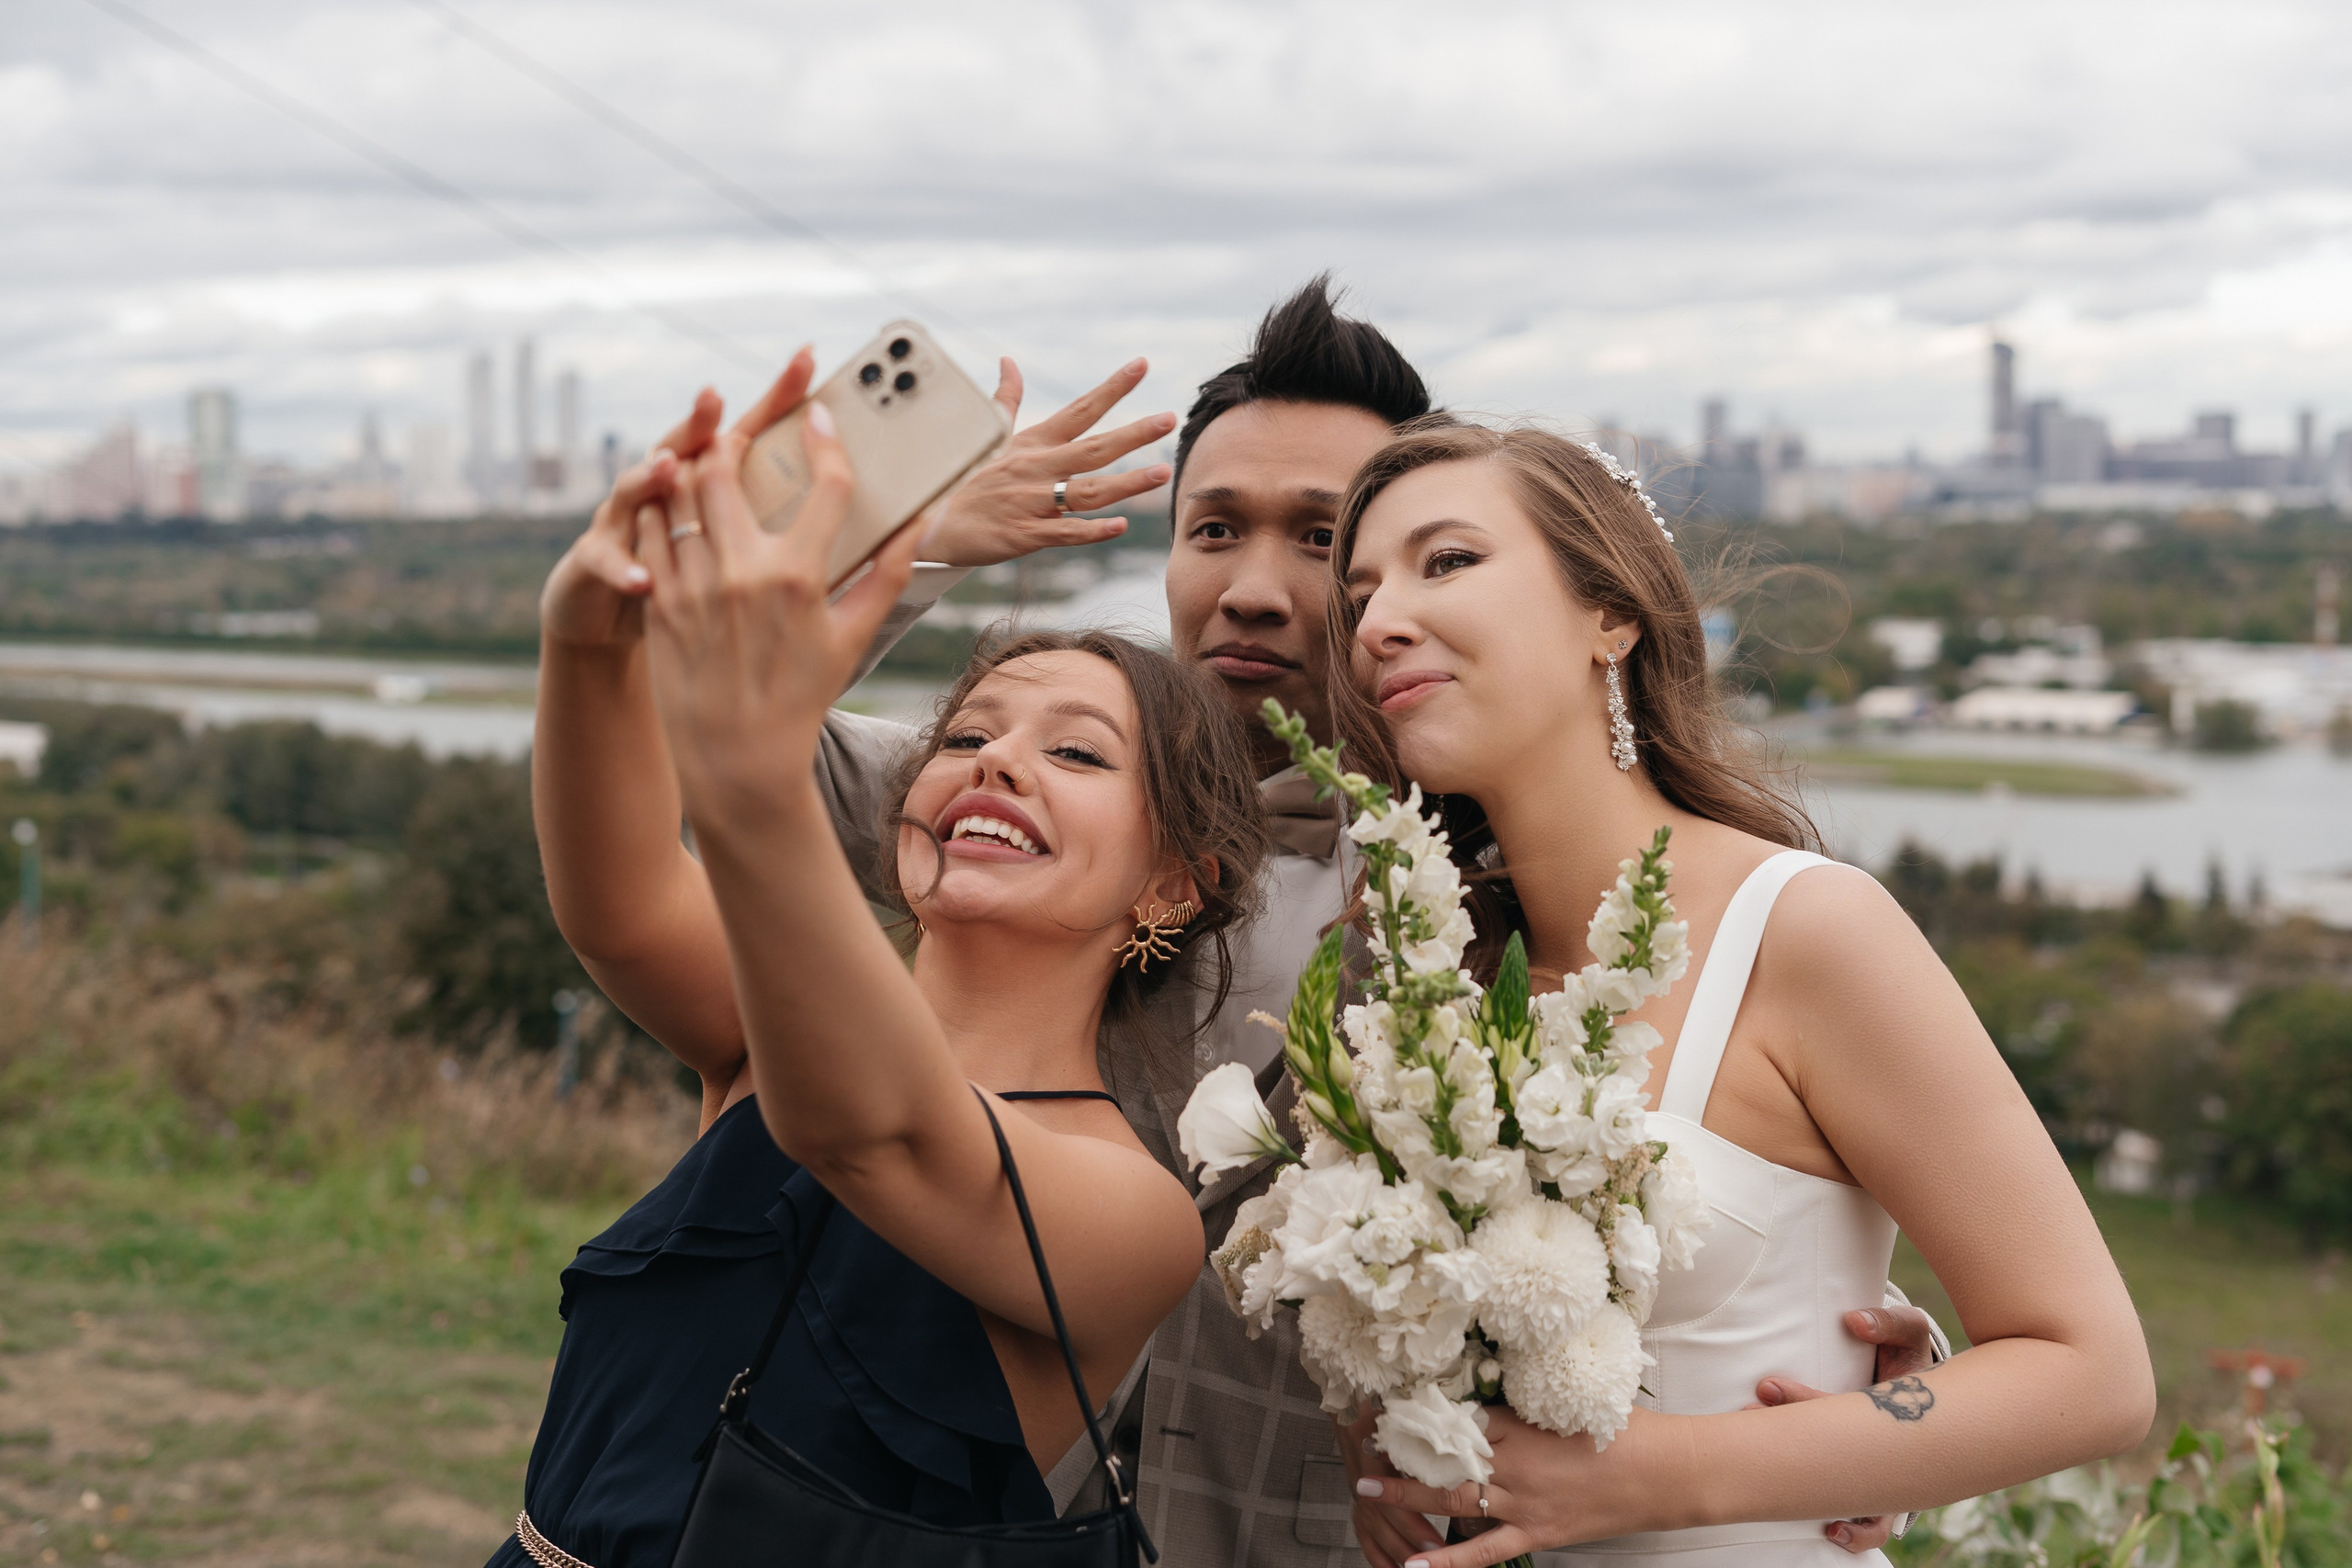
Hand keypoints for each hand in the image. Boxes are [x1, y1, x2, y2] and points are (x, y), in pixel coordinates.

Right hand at [539, 357, 816, 649]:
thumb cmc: (699, 588)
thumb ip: (798, 524)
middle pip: (685, 444)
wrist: (614, 615)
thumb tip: (883, 516)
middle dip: (700, 420)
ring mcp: (626, 521)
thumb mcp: (737, 549)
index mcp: (712, 487)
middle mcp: (666, 490)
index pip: (748, 433)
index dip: (775, 399)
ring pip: (634, 488)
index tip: (807, 362)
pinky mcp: (596, 561)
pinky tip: (640, 579)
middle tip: (717, 396)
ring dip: (650, 476)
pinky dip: (621, 566)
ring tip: (669, 468)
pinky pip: (604, 559)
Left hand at [633, 396, 921, 818]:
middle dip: (736, 432)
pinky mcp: (659, 601)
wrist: (738, 756)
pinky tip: (673, 499)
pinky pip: (651, 530)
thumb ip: (889, 574)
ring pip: (680, 492)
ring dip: (692, 463)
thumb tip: (922, 523)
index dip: (824, 440)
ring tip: (708, 451)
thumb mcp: (853, 636)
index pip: (823, 486)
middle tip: (748, 423)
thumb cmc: (803, 695)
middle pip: (728, 469)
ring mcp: (694, 586)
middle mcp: (744, 574)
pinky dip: (660, 504)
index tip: (819, 414)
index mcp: (799, 578)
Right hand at [914, 356, 1175, 565]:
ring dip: (1126, 483)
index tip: (1141, 366)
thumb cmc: (966, 477)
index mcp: (1034, 442)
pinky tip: (1119, 526)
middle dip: (1133, 433)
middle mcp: (1037, 468)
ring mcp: (1033, 501)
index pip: (1080, 409)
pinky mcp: (1026, 534)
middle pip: (1094, 448)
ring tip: (1160, 473)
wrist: (932, 522)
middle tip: (1167, 419)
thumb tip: (1008, 362)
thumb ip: (1006, 399)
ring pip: (1087, 491)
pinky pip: (1065, 532)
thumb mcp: (989, 437)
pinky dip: (1092, 530)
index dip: (1112, 387)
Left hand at [1350, 1407, 1689, 1566]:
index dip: (1416, 1409)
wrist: (1663, 1472)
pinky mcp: (1537, 1533)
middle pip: (1443, 1455)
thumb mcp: (1566, 1401)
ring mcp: (1523, 1502)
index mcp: (1519, 1423)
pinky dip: (1448, 1561)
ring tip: (1367, 1490)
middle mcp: (1514, 1463)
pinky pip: (1484, 1552)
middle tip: (1358, 1441)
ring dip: (1407, 1494)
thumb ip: (1522, 1399)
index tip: (1382, 1402)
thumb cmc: (1620, 1429)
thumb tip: (1484, 1383)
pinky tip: (1414, 1567)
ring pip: (1453, 1498)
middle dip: (1398, 1449)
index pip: (1454, 1415)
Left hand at [1731, 1305, 1941, 1553]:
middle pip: (1839, 1458)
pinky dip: (1857, 1532)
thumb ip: (1886, 1324)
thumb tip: (1853, 1321)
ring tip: (1765, 1478)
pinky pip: (1876, 1523)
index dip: (1802, 1401)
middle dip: (1791, 1437)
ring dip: (1812, 1493)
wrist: (1935, 1400)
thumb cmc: (1912, 1361)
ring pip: (1858, 1498)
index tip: (1765, 1387)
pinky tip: (1831, 1532)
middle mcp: (1892, 1449)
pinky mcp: (1886, 1492)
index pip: (1841, 1411)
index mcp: (1892, 1408)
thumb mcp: (1908, 1334)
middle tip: (1748, 1417)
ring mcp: (1890, 1475)